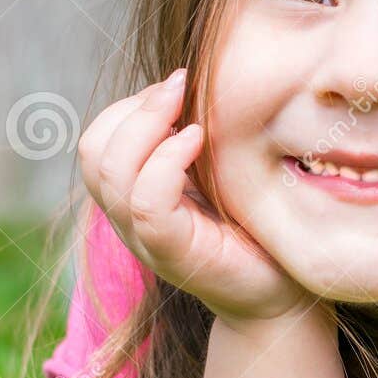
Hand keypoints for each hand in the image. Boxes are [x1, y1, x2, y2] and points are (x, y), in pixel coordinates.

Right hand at [77, 68, 310, 325]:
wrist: (283, 296)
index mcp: (134, 199)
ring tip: (191, 113)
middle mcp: (130, 220)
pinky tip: (199, 140)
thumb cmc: (257, 229)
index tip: (178, 87)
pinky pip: (147, 202)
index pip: (97, 142)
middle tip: (181, 87)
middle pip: (93, 151)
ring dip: (148, 126)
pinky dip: (167, 160)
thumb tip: (188, 81)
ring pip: (111, 173)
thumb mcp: (220, 174)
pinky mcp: (174, 253)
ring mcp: (147, 240)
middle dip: (135, 108)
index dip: (129, 106)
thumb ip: (196, 140)